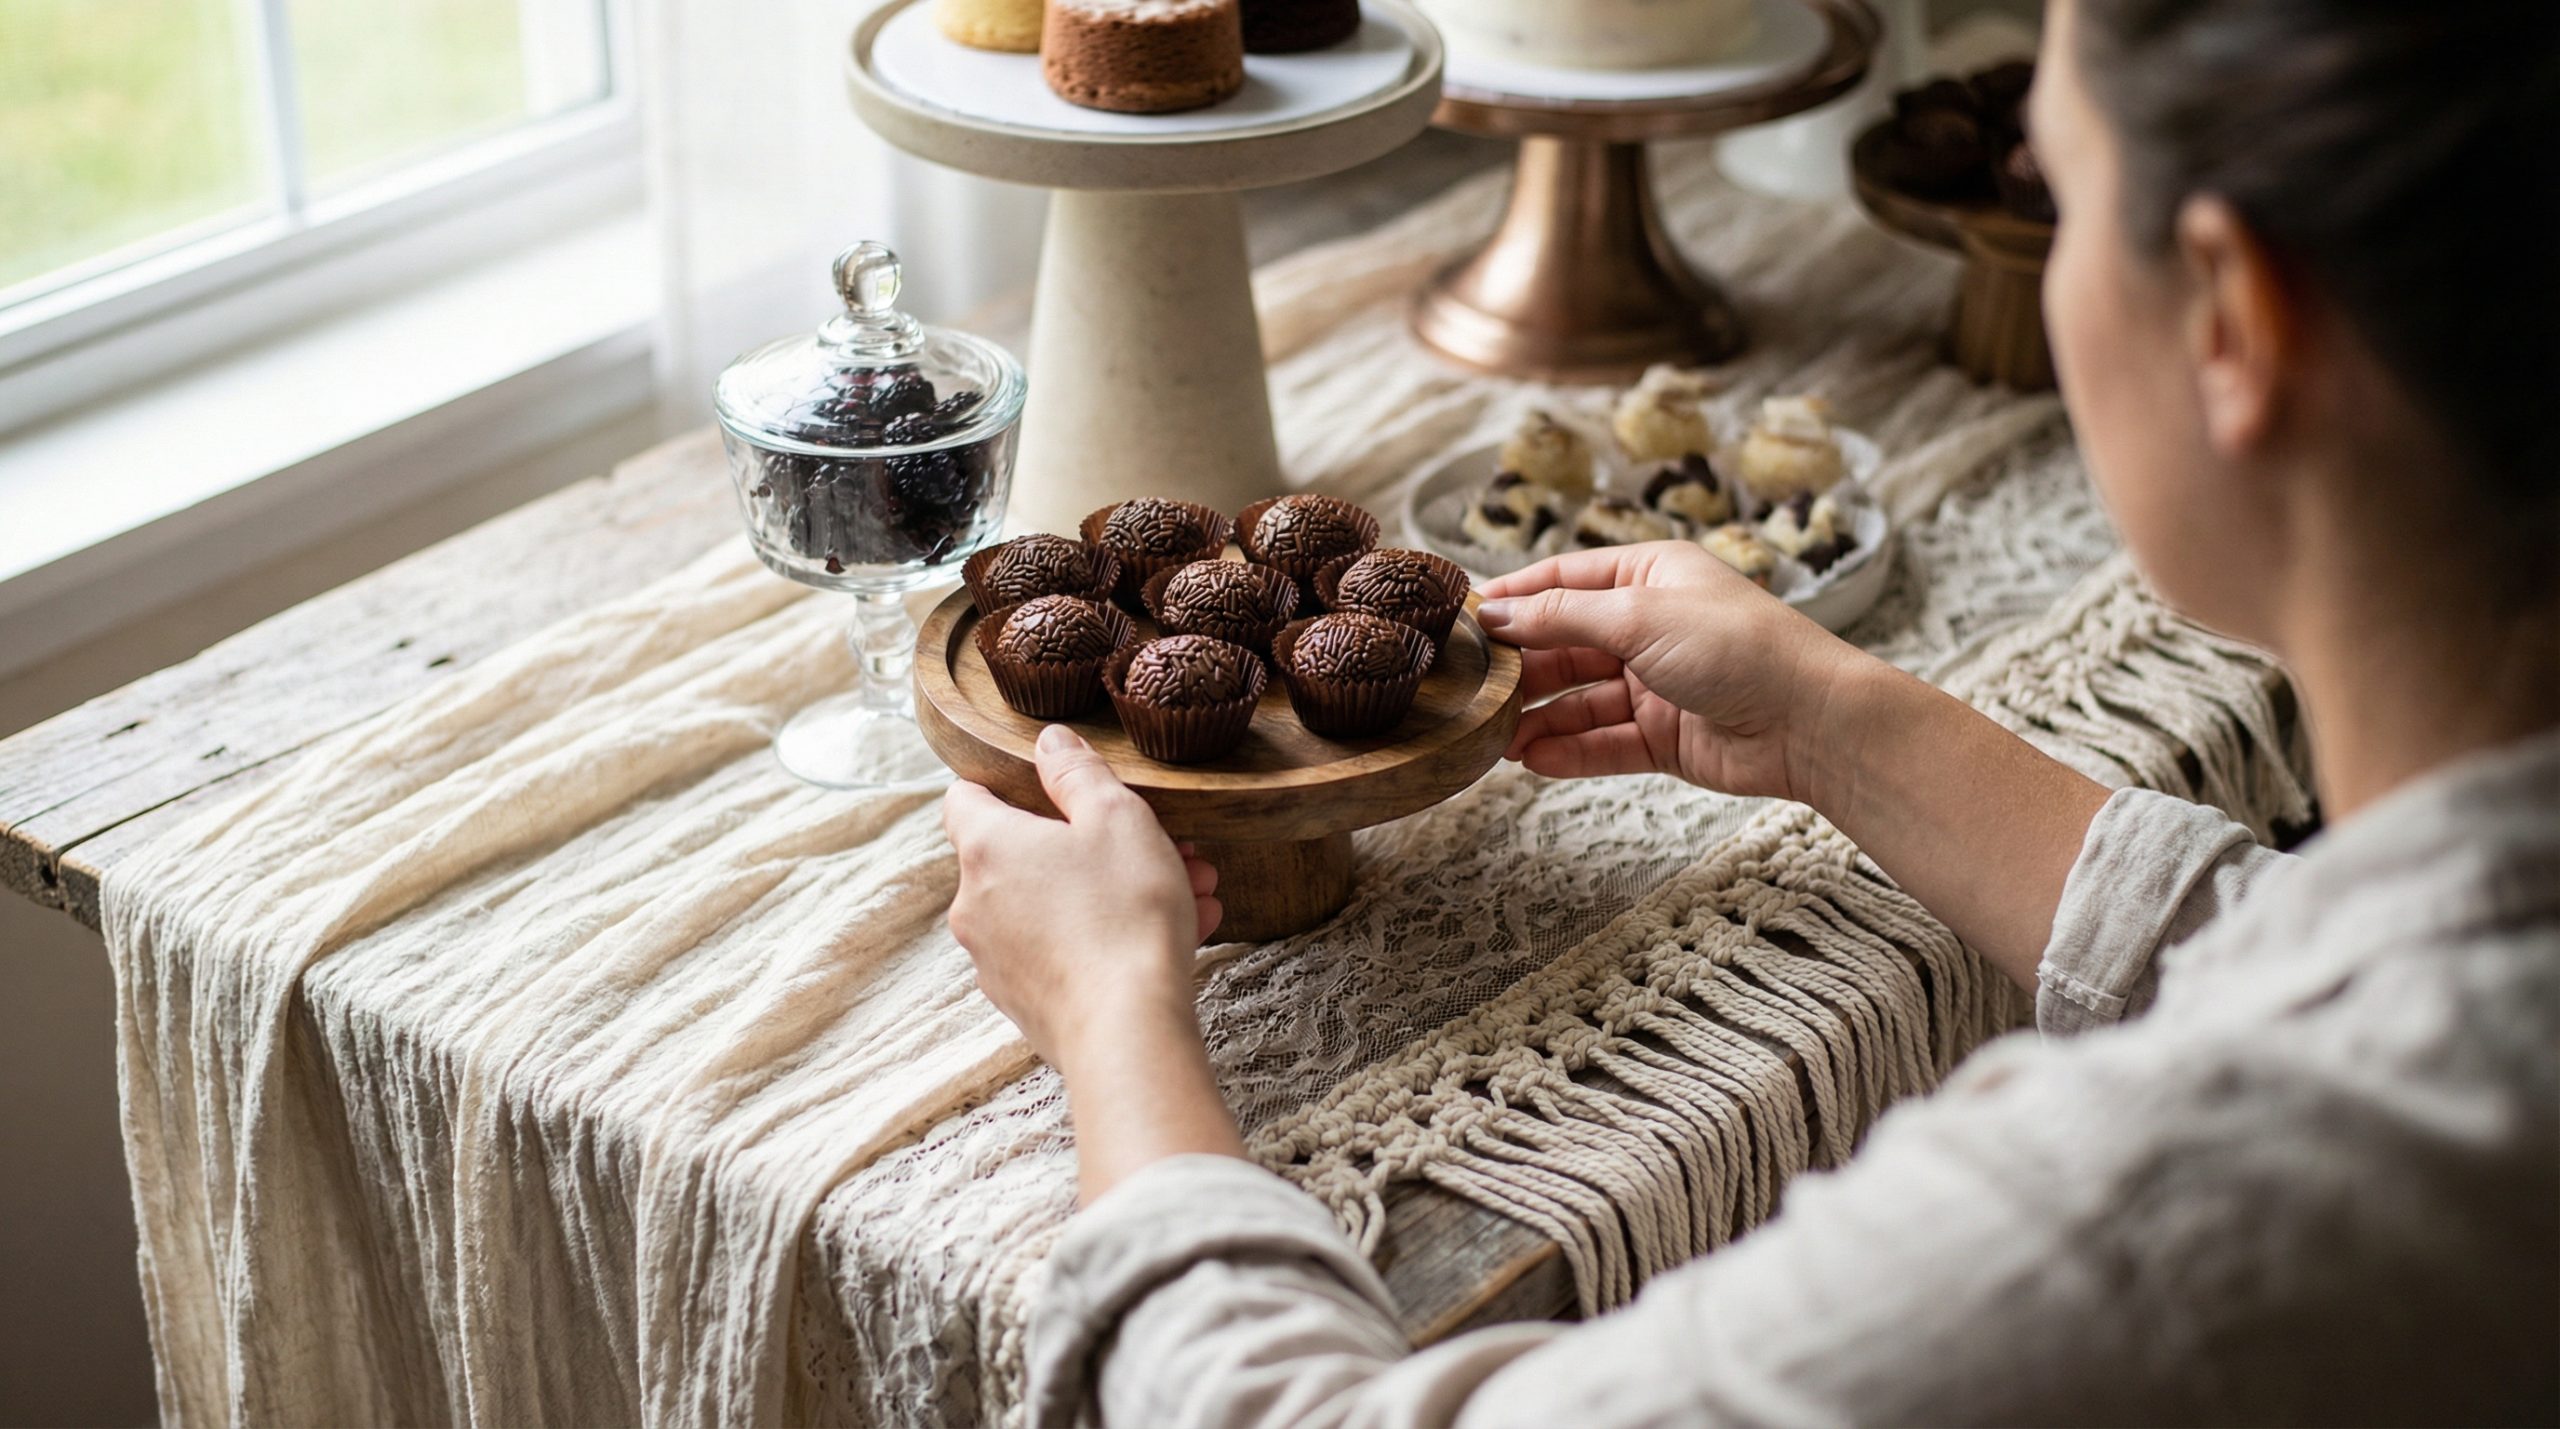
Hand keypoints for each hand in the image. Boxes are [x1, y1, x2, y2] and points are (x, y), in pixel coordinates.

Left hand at [942, 725, 1222, 1073]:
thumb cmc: (1123, 915)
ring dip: (1115, 891)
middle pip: (1026, 856)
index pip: (965, 797)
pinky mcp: (1025, 1004)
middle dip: (1097, 844)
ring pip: (1055, 906)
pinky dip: (1108, 938)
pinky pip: (1065, 953)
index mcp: (986, 848)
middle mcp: (975, 905)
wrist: (1128, 1032)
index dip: (1006, 784)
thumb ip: (1078, 772)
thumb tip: (1049, 741)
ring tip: (1190, 890)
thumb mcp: (1115, 817)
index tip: (1054, 788)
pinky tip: (1177, 936)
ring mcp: (996, 961)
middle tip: (1164, 844)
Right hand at [1478, 540, 1871, 803]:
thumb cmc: (1738, 646)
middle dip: (1522, 666)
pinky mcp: (1665, 737)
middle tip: (1473, 687)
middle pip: (1566, 643)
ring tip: (1495, 737)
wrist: (1811, 720)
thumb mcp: (1638, 616)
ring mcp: (1657, 684)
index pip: (1565, 579)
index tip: (1466, 619)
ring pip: (1580, 699)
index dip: (1515, 598)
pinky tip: (1534, 760)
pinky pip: (1604, 743)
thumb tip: (1495, 611)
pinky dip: (1570, 751)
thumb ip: (1560, 616)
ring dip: (1539, 716)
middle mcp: (1651, 626)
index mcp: (1650, 576)